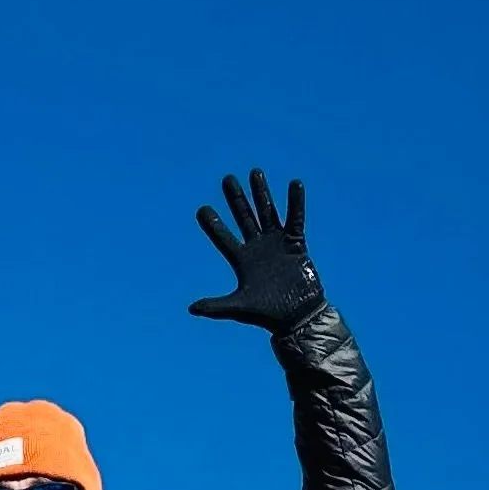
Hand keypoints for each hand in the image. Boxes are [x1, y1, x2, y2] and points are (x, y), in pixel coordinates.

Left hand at [190, 169, 324, 332]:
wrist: (297, 317)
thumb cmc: (268, 315)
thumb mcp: (239, 308)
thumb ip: (216, 306)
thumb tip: (191, 308)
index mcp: (241, 261)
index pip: (223, 238)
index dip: (213, 224)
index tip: (201, 209)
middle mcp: (257, 248)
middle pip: (244, 217)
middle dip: (236, 199)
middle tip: (227, 179)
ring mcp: (276, 243)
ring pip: (267, 212)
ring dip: (261, 193)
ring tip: (255, 173)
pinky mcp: (296, 243)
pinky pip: (296, 218)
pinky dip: (296, 203)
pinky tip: (295, 185)